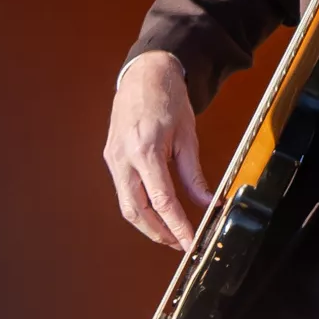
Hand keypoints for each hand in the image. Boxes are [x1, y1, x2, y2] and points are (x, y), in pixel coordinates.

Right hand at [103, 52, 212, 251]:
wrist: (144, 74)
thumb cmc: (168, 99)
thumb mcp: (188, 136)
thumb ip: (194, 174)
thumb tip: (207, 203)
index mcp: (146, 150)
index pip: (162, 201)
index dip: (177, 227)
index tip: (189, 243)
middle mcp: (124, 157)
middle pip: (137, 211)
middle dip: (158, 233)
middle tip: (180, 244)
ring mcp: (113, 158)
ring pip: (126, 206)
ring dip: (147, 225)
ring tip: (170, 234)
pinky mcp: (111, 157)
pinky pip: (123, 191)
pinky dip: (139, 207)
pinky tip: (156, 213)